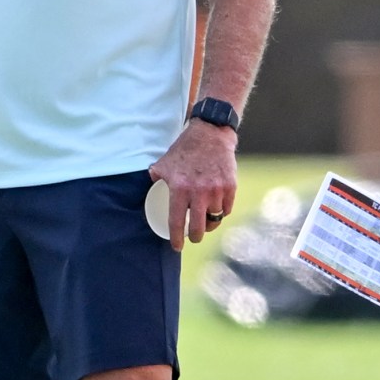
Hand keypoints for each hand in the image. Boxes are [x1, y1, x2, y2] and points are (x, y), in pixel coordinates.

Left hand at [150, 119, 236, 249]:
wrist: (210, 133)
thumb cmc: (184, 149)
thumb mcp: (164, 163)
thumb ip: (156, 178)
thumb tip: (149, 189)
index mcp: (179, 188)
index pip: (176, 222)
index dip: (176, 239)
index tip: (177, 246)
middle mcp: (198, 192)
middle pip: (198, 228)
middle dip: (195, 237)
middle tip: (193, 237)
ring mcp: (216, 190)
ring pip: (214, 219)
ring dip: (209, 223)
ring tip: (205, 222)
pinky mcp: (230, 186)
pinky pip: (227, 208)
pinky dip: (222, 211)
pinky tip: (217, 210)